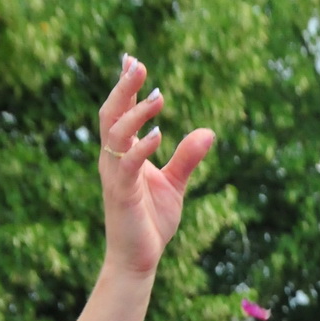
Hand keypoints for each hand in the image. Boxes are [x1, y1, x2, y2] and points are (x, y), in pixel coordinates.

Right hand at [99, 56, 214, 277]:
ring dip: (135, 113)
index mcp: (123, 154)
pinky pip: (128, 164)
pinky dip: (142, 148)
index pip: (120, 112)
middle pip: (111, 113)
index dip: (125, 86)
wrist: (138, 260)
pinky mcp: (121, 193)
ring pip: (116, 133)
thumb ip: (187, 158)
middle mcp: (113, 160)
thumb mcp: (175, 185)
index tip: (132, 59)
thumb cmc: (151, 223)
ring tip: (157, 97)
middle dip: (123, 87)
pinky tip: (159, 135)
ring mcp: (115, 175)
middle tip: (138, 64)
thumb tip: (208, 132)